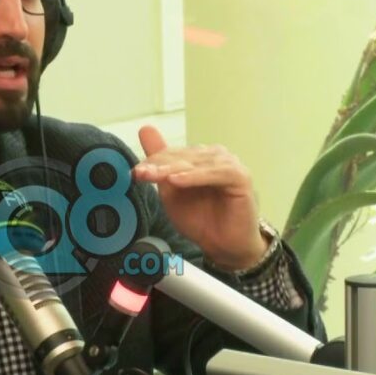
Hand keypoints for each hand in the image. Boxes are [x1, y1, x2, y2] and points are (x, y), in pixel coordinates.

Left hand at [132, 125, 266, 269]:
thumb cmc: (200, 219)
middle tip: (139, 173)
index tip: (134, 173)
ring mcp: (228, 164)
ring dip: (172, 170)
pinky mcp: (240, 176)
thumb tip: (144, 128)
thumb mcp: (171, 191)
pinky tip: (178, 180)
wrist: (224, 245)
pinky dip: (195, 177)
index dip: (152, 162)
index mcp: (198, 157)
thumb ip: (159, 163)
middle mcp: (214, 156)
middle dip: (158, 165)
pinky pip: (215, 173)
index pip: (171, 154)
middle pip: (181, 157)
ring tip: (154, 176)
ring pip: (195, 163)